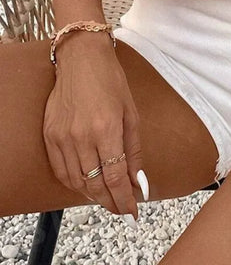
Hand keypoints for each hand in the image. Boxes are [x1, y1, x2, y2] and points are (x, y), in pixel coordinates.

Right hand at [44, 30, 148, 220]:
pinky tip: (86, 185)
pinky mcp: (50, 135)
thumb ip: (134, 151)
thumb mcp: (131, 114)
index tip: (132, 212)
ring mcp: (62, 137)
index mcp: (106, 129)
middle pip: (95, 184)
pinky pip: (61, 170)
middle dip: (110, 202)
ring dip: (93, 195)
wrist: (82, 59)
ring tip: (107, 198)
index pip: (115, 178)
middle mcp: (81, 136)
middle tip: (122, 209)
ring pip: (76, 182)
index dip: (124, 199)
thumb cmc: (111, 81)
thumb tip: (140, 182)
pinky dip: (74, 183)